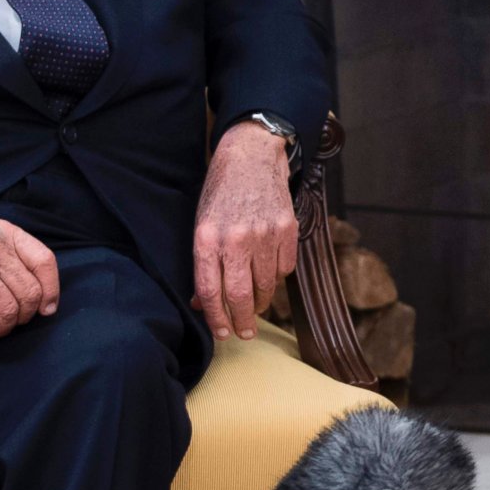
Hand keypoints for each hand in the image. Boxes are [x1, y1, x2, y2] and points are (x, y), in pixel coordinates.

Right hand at [0, 207, 59, 345]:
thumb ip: (11, 256)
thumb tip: (40, 295)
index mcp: (5, 233)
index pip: (44, 261)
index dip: (51, 290)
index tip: (46, 309)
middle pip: (29, 293)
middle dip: (22, 317)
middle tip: (8, 323)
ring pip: (8, 311)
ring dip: (0, 329)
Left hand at [192, 121, 297, 339]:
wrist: (252, 156)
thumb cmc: (222, 192)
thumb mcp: (202, 224)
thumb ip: (203, 264)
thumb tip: (203, 302)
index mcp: (207, 238)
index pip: (210, 291)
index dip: (216, 318)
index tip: (221, 333)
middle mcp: (235, 239)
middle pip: (239, 295)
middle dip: (242, 321)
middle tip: (244, 333)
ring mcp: (264, 234)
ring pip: (266, 286)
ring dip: (261, 302)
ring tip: (256, 307)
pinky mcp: (287, 230)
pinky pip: (284, 268)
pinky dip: (276, 277)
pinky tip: (269, 273)